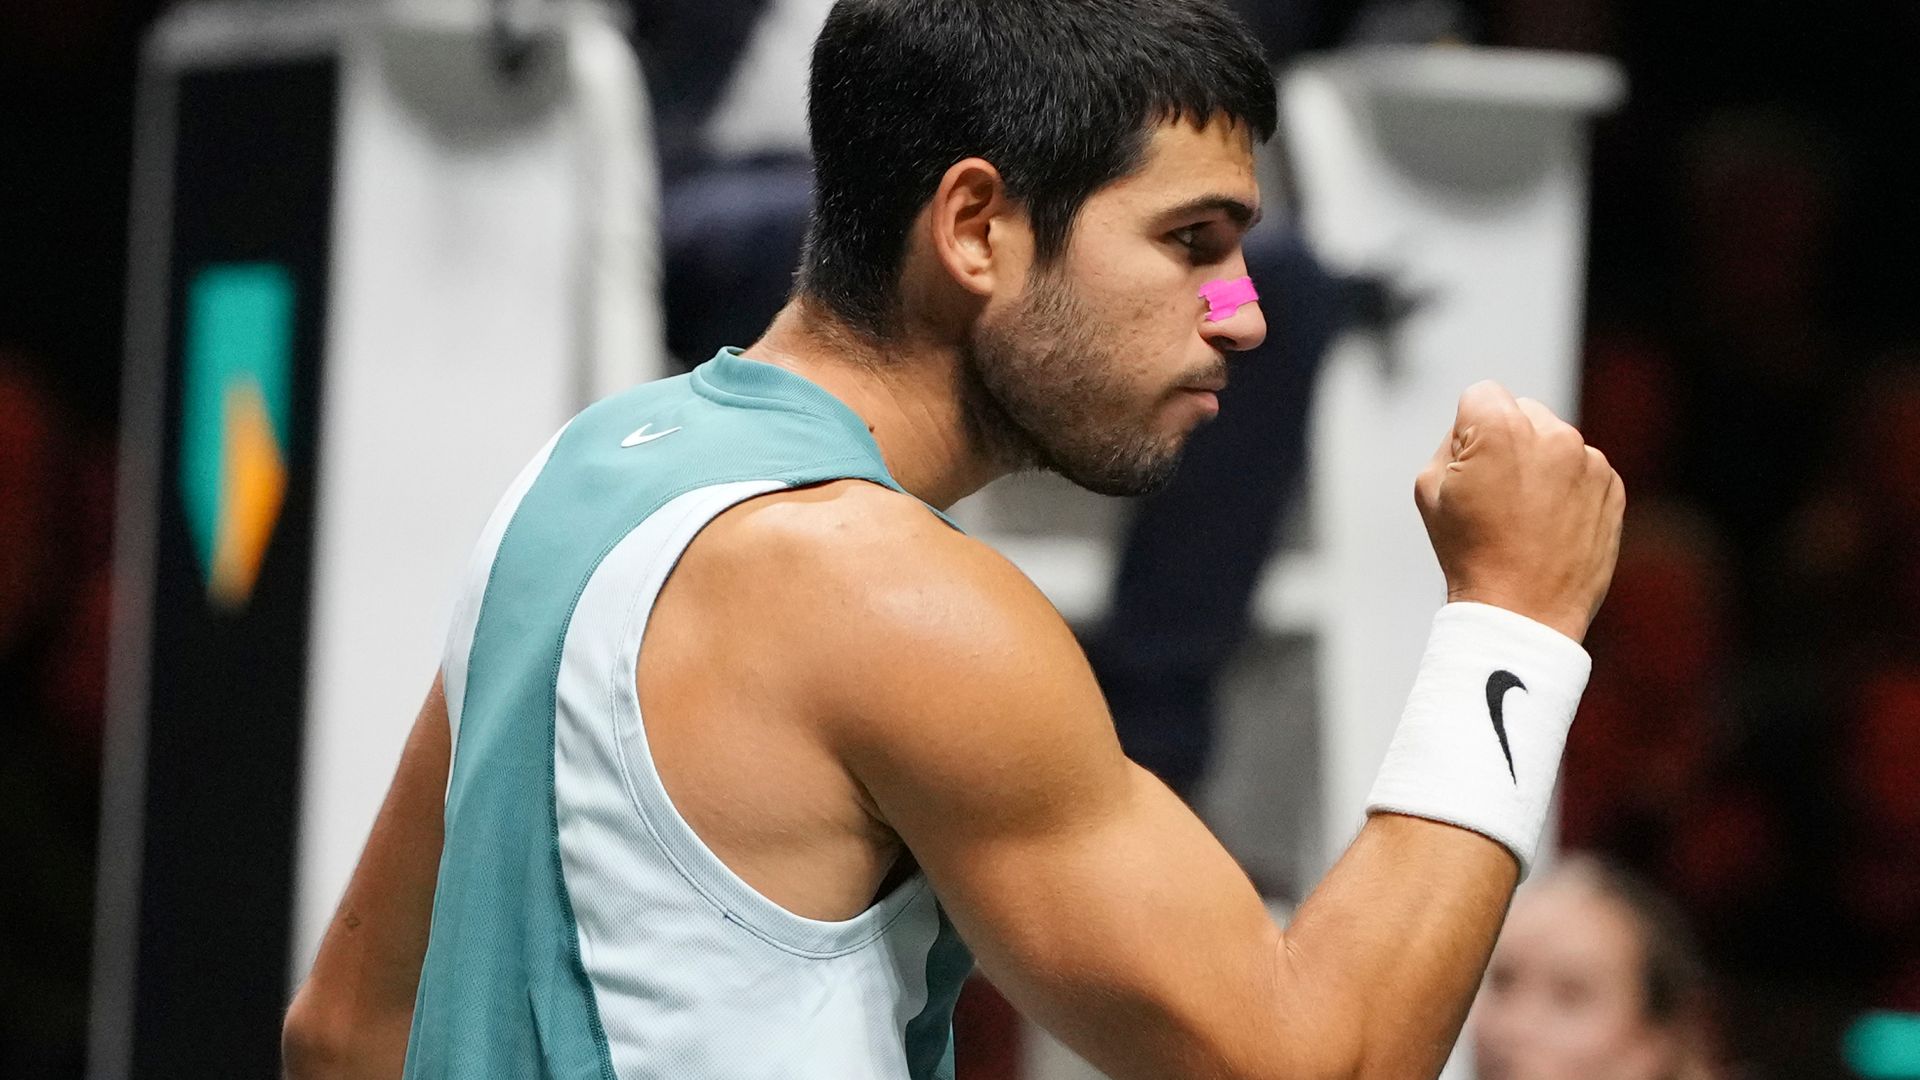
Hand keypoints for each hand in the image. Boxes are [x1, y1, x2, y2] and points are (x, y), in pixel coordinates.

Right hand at [1414, 381, 1625, 642]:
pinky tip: (1550, 525)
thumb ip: (1454, 441)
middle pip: (1522, 411)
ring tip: (1525, 516)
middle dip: (1507, 440)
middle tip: (1496, 493)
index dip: (1466, 429)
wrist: (1522, 612)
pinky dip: (1567, 488)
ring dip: (1540, 464)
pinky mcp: (1613, 487)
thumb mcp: (1429, 488)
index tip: (1469, 467)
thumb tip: (1479, 428)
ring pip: (1554, 440)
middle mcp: (1552, 434)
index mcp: (1501, 427)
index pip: (1481, 394)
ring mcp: (1589, 460)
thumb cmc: (1469, 552)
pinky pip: (1583, 469)